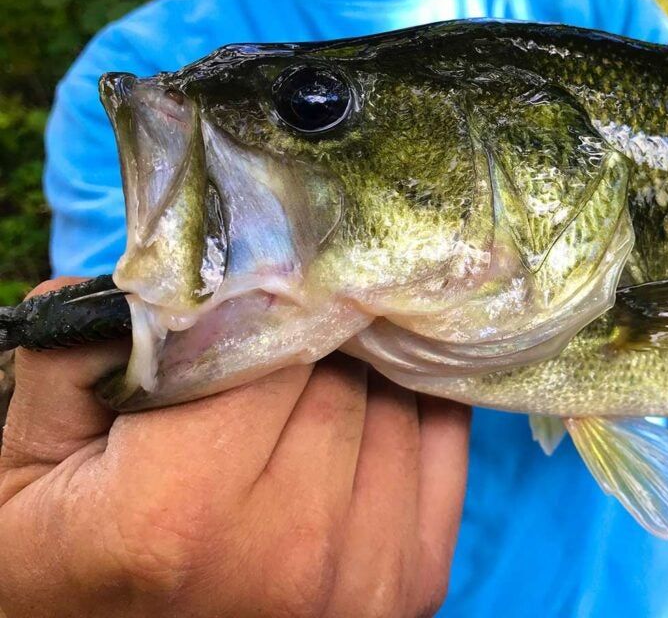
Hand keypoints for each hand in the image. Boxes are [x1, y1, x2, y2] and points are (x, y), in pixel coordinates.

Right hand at [0, 279, 470, 617]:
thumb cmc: (66, 564)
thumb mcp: (30, 456)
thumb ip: (87, 349)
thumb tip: (185, 268)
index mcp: (180, 513)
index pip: (270, 345)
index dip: (256, 310)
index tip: (243, 301)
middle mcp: (288, 557)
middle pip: (342, 377)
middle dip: (306, 346)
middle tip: (271, 346)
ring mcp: (362, 584)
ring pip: (397, 403)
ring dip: (358, 381)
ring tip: (303, 390)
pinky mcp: (412, 589)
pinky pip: (442, 445)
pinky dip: (407, 413)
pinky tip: (361, 412)